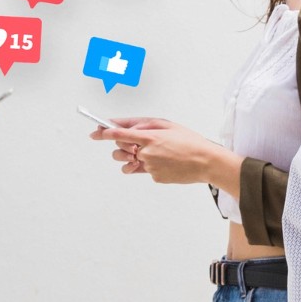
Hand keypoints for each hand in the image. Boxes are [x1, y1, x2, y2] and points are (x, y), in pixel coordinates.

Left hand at [90, 117, 228, 184]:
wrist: (206, 162)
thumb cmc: (190, 141)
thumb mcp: (168, 125)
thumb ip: (145, 124)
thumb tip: (128, 127)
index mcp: (150, 137)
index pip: (119, 134)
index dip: (104, 133)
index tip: (94, 133)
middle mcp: (147, 153)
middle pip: (120, 149)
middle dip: (121, 146)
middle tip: (133, 143)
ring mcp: (150, 167)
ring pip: (129, 162)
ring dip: (130, 158)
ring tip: (144, 155)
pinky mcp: (154, 177)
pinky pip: (144, 170)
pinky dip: (149, 165)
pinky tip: (164, 162)